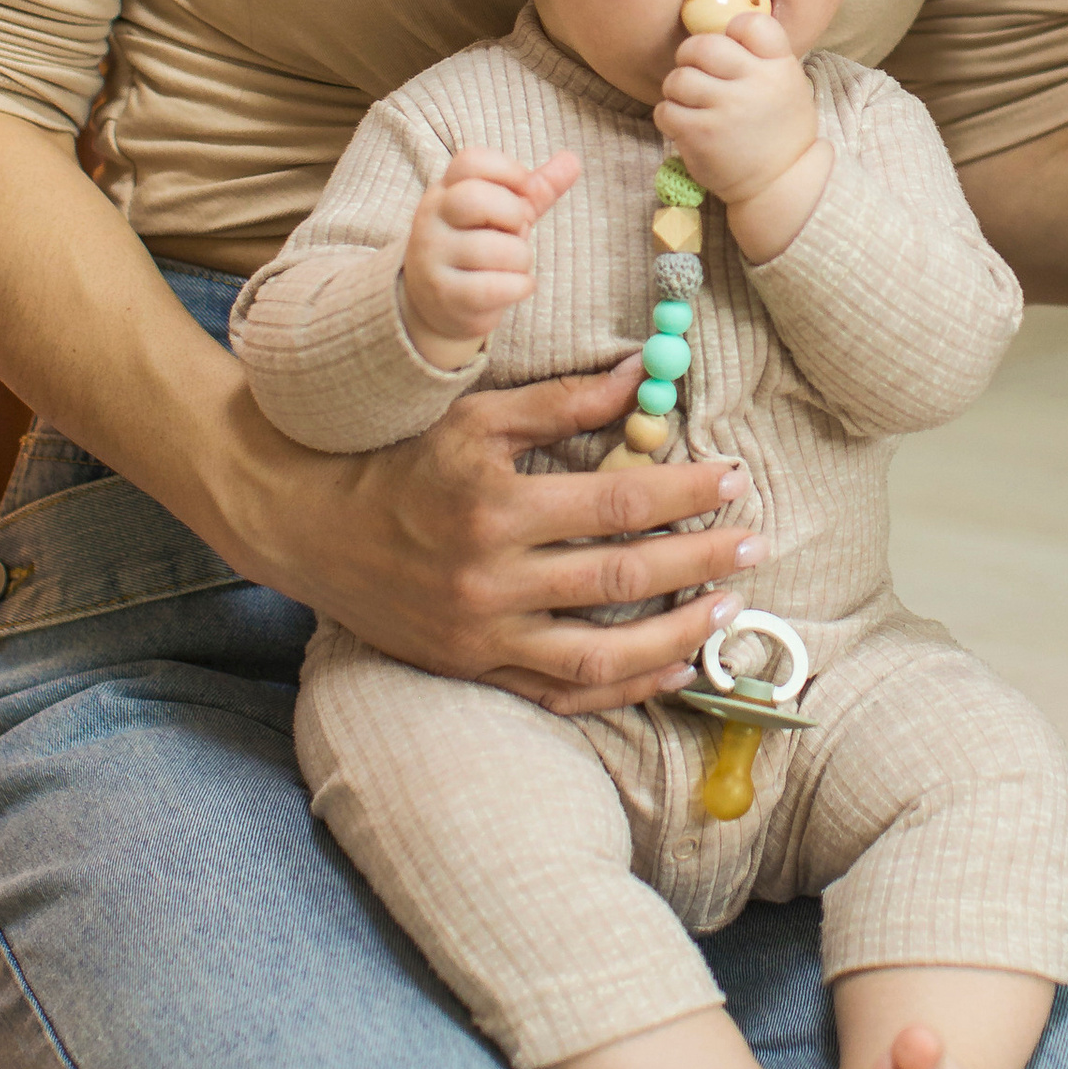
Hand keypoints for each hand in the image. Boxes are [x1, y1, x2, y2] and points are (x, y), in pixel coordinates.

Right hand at [227, 367, 771, 719]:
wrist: (310, 528)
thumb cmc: (399, 460)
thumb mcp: (472, 416)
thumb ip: (560, 401)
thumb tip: (643, 375)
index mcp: (494, 507)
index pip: (616, 504)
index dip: (685, 492)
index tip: (733, 478)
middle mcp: (490, 579)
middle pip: (621, 578)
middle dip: (700, 562)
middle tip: (757, 544)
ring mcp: (482, 635)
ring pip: (600, 654)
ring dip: (676, 635)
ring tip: (728, 611)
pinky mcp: (475, 669)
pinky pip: (563, 693)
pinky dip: (625, 687)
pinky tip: (676, 666)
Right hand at [399, 146, 581, 369]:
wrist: (439, 305)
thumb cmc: (479, 249)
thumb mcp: (504, 214)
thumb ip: (536, 189)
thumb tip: (573, 159)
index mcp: (445, 192)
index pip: (470, 161)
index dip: (510, 171)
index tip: (525, 193)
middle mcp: (431, 220)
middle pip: (474, 197)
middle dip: (513, 215)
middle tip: (516, 232)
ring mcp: (433, 258)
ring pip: (493, 248)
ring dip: (521, 258)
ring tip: (513, 265)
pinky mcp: (446, 295)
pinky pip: (496, 286)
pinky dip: (520, 286)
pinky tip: (515, 286)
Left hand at [656, 8, 828, 262]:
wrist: (780, 185)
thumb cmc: (779, 132)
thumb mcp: (787, 85)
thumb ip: (761, 57)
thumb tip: (720, 30)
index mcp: (780, 67)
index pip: (751, 23)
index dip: (733, 30)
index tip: (731, 49)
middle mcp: (755, 84)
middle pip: (704, 45)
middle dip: (690, 56)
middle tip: (694, 71)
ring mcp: (726, 109)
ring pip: (679, 78)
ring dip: (677, 89)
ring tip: (689, 103)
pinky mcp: (701, 135)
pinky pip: (666, 110)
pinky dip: (669, 116)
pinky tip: (684, 125)